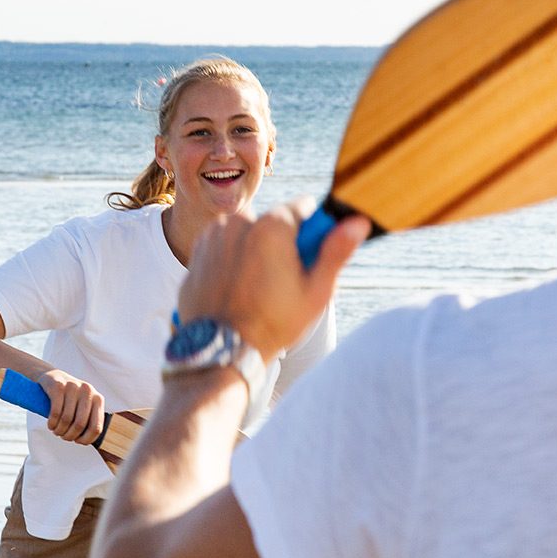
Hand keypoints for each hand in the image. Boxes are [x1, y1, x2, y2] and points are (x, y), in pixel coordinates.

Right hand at [36, 369, 104, 444]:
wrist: (52, 376)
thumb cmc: (70, 397)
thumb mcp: (83, 405)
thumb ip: (89, 419)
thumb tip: (89, 440)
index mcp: (98, 399)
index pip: (96, 427)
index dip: (86, 439)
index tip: (77, 441)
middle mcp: (88, 391)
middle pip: (80, 424)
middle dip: (70, 436)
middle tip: (63, 437)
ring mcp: (73, 387)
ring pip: (66, 419)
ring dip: (59, 430)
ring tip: (56, 431)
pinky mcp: (58, 386)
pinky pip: (55, 412)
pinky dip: (52, 423)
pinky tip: (50, 426)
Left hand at [179, 199, 369, 362]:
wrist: (222, 350)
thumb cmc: (273, 324)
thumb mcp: (315, 291)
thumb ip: (336, 251)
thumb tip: (359, 222)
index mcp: (272, 225)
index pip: (304, 207)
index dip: (312, 232)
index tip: (307, 259)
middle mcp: (239, 221)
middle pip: (274, 221)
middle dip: (282, 243)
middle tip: (283, 282)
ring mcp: (213, 235)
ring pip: (247, 232)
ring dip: (255, 250)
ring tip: (258, 288)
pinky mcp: (197, 252)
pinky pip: (224, 246)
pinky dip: (232, 260)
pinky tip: (237, 289)